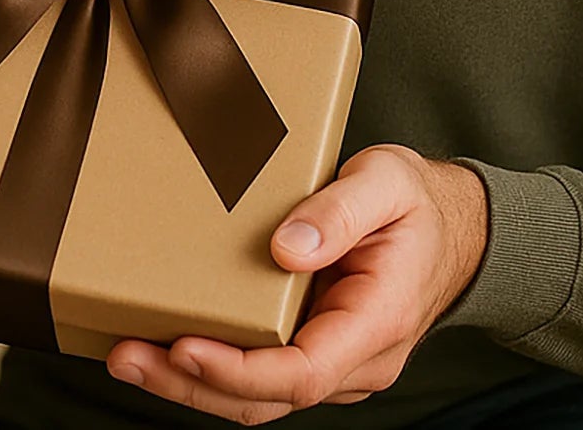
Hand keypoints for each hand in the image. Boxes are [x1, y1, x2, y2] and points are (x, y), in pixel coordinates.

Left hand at [105, 146, 487, 423]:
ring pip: (256, 395)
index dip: (237, 370)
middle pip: (266, 399)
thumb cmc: (420, 204)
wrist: (456, 228)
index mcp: (375, 324)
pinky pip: (258, 370)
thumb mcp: (389, 184)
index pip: (300, 372)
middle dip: (190, 384)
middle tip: (126, 354)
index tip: (184, 346)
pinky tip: (164, 341)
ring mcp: (332, 358)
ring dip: (189, 381)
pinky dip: (209, 364)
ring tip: (126, 352)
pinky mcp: (312, 343)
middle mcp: (353, 358)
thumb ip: (341, 212)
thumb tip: (286, 249)